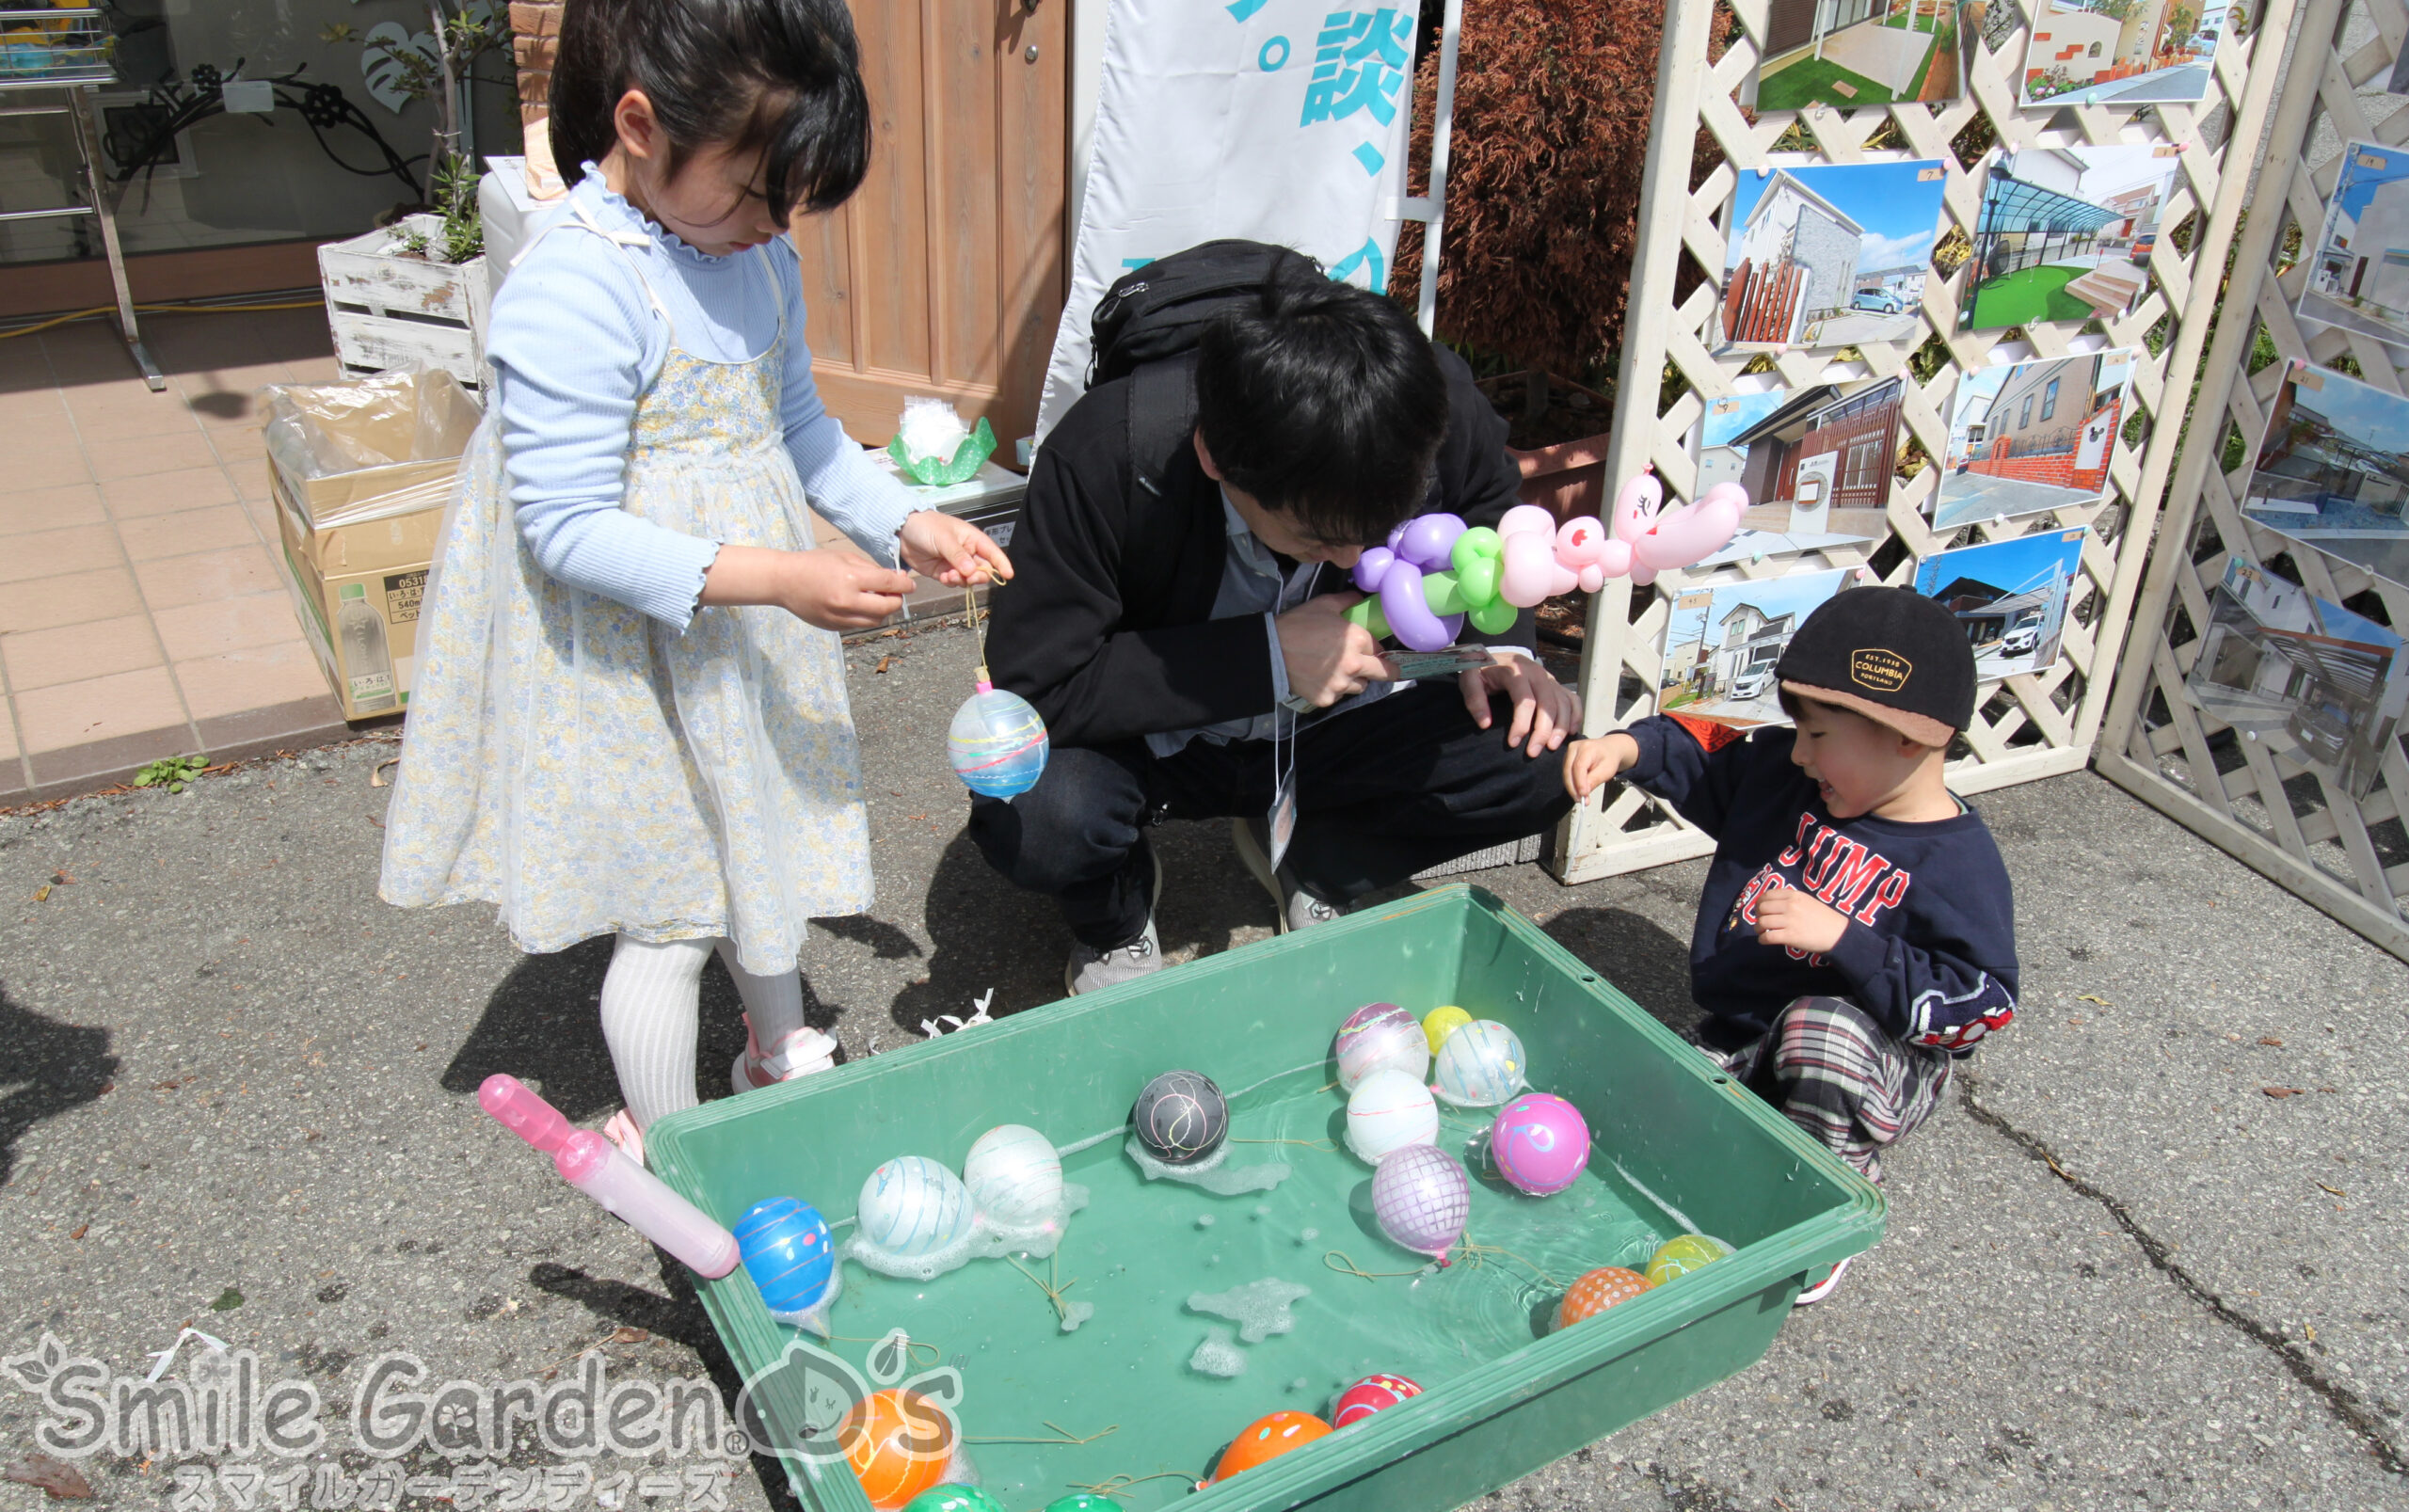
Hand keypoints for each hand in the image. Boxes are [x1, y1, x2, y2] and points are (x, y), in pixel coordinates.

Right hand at [701, 544, 914, 629]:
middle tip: (896, 593)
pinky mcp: (834, 627)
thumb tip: (894, 578)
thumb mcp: (843, 557)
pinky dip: (866, 616)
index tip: (909, 584)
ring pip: (876, 620)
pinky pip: (859, 625)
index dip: (904, 584)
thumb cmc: (813, 563)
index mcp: (851, 579)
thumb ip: (870, 569)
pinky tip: (861, 605)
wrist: (783, 581)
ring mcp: (840, 617)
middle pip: (887, 607)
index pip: (889, 584)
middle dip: (897, 600)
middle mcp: (847, 601)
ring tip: (878, 599)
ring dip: (883, 611)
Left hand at [899, 509, 1012, 587]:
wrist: (902, 531)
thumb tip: (972, 571)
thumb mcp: (943, 538)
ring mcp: (955, 563)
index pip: (992, 552)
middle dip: (978, 576)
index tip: (1008, 576)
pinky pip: (954, 582)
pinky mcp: (943, 572)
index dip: (1002, 564)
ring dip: (962, 580)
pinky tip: (943, 577)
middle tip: (968, 577)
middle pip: (982, 569)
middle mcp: (967, 552)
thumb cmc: (926, 526)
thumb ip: (958, 555)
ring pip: (968, 578)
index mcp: (972, 539)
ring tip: (949, 575)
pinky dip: (950, 582)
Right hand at [1276, 592, 1392, 707]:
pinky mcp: (1326, 699)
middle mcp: (1354, 665)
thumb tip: (1361, 599)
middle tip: (1387, 670)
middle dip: (1387, 670)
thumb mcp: (1324, 605)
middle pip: (1383, 673)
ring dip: (1356, 679)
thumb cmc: (1298, 624)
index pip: (1379, 647)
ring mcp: (1340, 685)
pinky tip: (1321, 679)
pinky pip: (1338, 696)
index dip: (1375, 647)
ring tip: (1340, 671)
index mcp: (1358, 640)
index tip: (1371, 648)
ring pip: (1361, 686)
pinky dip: (1334, 690)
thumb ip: (1347, 601)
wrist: (1270, 650)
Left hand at [1459, 652, 1582, 756]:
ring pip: (1563, 702)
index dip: (1521, 724)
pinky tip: (1572, 731)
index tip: (1513, 743)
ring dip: (1561, 726)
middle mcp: (1537, 673)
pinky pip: (1572, 698)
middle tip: (1534, 752)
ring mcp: (1549, 678)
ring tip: (1553, 747)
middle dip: (1543, 731)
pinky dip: (1576, 714)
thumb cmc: (1481, 670)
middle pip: (1548, 704)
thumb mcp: (1469, 680)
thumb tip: (1485, 724)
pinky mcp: (1555, 684)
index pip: (1525, 700)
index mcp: (1516, 671)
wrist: (1493, 655)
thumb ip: (1474, 700)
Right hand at [1562, 733, 1638, 800]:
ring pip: (1566, 774)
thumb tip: (1583, 792)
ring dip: (1572, 788)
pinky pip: (1567, 774)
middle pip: (1569, 770)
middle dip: (1573, 787)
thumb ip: (1595, 779)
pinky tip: (1579, 791)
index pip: (1579, 766)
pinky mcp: (1567, 759)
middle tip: (1580, 800)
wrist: (1608, 750)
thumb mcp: (1607, 770)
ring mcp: (1569, 753)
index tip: (1583, 794)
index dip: (1579, 782)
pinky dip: (1572, 784)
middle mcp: (1574, 748)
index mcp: (1587, 747)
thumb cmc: (1608, 758)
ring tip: (1582, 798)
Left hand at [1754, 885, 1849, 954]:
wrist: (1838, 933)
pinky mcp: (1790, 936)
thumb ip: (1790, 900)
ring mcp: (1790, 921)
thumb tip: (1771, 904)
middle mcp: (1790, 906)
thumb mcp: (1807, 901)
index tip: (1761, 910)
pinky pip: (1768, 937)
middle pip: (1762, 908)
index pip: (1767, 895)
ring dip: (1758, 928)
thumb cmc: (1823, 918)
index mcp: (1794, 896)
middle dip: (1757, 916)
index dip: (1759, 903)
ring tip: (1762, 931)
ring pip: (1762, 922)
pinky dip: (1762, 939)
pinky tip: (1764, 940)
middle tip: (1761, 922)